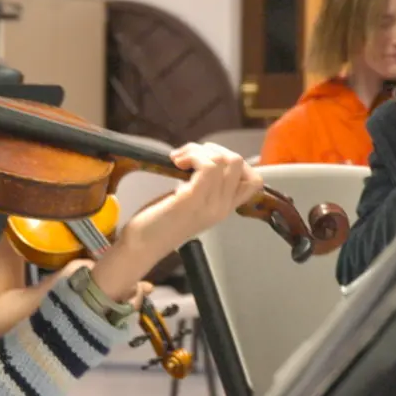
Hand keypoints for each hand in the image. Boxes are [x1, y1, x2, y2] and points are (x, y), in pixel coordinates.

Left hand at [128, 143, 262, 254]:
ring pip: (224, 160)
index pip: (253, 180)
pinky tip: (176, 162)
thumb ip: (203, 187)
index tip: (207, 160)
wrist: (142, 246)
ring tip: (180, 159)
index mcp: (224, 208)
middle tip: (189, 157)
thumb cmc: (159, 223)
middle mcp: (222, 207)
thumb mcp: (190, 204)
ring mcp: (210, 204)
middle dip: (212, 149)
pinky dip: (192, 155)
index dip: (232, 160)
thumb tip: (202, 158)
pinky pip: (207, 166)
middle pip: (239, 162)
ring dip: (199, 150)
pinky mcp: (193, 200)